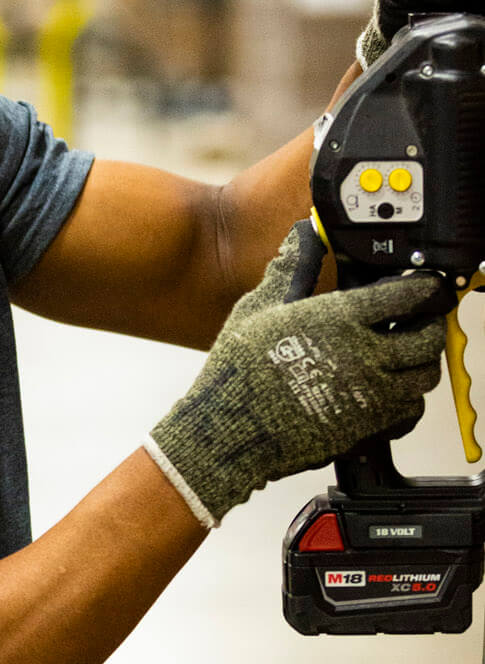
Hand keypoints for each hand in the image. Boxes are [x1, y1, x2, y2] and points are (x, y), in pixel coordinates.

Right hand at [146, 225, 447, 524]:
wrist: (231, 429)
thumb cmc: (238, 370)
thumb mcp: (258, 308)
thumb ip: (290, 268)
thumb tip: (302, 234)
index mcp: (338, 319)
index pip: (403, 295)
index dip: (423, 287)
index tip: (426, 285)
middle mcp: (362, 355)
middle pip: (427, 337)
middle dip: (432, 325)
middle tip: (424, 320)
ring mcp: (369, 393)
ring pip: (425, 375)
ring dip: (423, 362)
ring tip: (409, 356)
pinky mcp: (367, 425)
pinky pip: (410, 410)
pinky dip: (409, 399)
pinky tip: (392, 391)